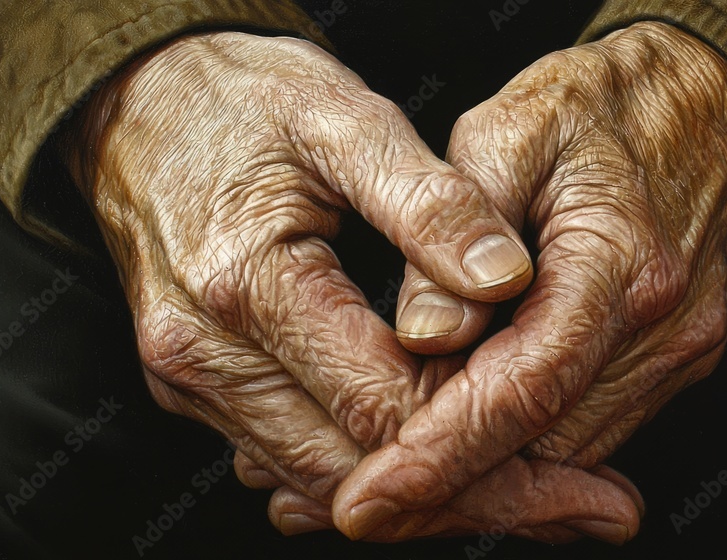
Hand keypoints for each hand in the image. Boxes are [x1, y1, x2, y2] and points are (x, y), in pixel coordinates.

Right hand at [63, 31, 640, 540]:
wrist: (139, 107)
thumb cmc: (241, 100)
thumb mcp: (342, 117)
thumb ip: (426, 201)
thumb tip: (503, 277)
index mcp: (248, 284)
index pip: (382, 404)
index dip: (483, 433)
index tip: (571, 447)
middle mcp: (208, 356)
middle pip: (358, 473)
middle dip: (478, 496)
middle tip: (586, 506)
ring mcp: (195, 384)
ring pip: (327, 486)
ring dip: (434, 499)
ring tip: (540, 494)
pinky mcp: (201, 390)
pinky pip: (294, 462)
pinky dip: (375, 472)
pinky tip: (446, 461)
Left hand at [332, 22, 726, 536]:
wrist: (712, 99)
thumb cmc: (602, 104)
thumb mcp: (509, 133)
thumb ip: (457, 235)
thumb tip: (421, 339)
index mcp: (621, 266)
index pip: (523, 389)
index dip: (439, 455)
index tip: (367, 498)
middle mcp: (664, 329)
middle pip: (543, 446)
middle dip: (445, 484)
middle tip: (352, 502)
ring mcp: (679, 352)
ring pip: (565, 453)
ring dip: (479, 471)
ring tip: (389, 472)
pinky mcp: (675, 358)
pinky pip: (588, 425)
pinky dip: (520, 441)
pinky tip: (461, 430)